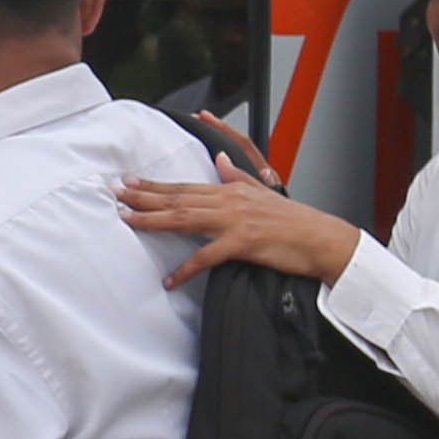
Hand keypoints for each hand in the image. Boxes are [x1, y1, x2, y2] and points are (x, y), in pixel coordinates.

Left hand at [117, 118, 358, 286]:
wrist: (321, 237)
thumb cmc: (293, 220)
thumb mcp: (263, 191)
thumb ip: (237, 176)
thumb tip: (220, 159)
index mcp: (231, 190)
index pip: (185, 187)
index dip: (155, 185)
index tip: (130, 182)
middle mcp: (229, 200)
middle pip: (179, 198)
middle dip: (145, 197)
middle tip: (117, 194)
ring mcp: (235, 220)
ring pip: (186, 218)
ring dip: (155, 220)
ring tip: (129, 220)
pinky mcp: (243, 243)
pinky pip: (208, 257)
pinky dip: (187, 269)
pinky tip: (171, 279)